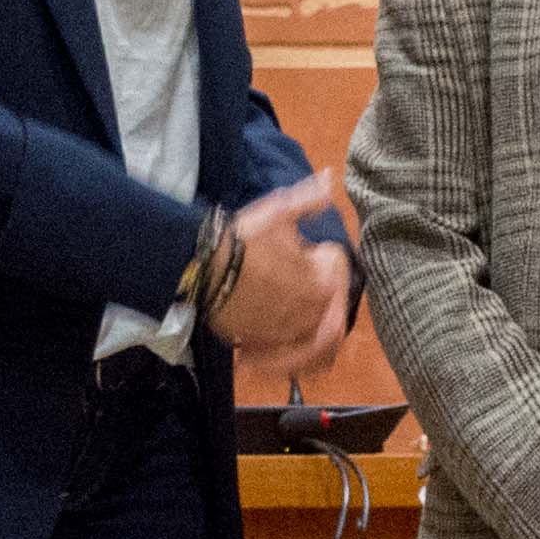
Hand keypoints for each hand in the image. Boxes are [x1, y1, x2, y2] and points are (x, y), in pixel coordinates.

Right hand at [209, 171, 355, 365]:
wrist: (202, 267)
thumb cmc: (242, 239)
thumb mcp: (278, 211)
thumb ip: (309, 199)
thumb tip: (330, 178)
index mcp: (323, 281)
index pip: (337, 273)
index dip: (322, 260)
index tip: (306, 251)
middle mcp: (312, 312)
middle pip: (332, 318)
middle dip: (323, 310)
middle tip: (303, 300)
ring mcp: (289, 332)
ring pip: (314, 349)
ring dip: (307, 346)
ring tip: (291, 341)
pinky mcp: (264, 345)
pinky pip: (284, 361)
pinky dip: (280, 359)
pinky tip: (263, 351)